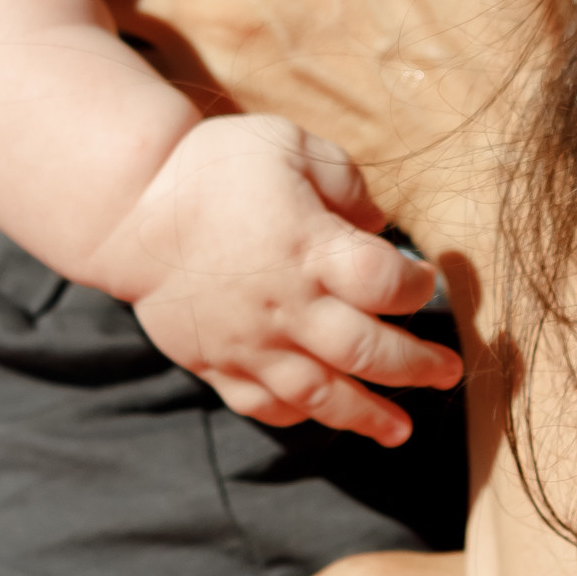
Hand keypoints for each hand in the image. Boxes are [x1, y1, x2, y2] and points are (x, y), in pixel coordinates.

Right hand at [94, 111, 460, 449]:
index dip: (417, 286)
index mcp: (309, 247)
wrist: (129, 208)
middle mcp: (286, 304)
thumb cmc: (216, 167)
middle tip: (447, 372)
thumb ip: (345, 184)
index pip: (385, 283)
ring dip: (368, 415)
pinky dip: (298, 415)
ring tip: (401, 430)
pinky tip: (323, 415)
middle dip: (416, 366)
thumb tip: (379, 227)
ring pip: (320, 394)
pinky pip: (263, 404)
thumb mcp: (288, 144)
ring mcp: (250, 342)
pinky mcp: (217, 362)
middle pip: (366, 351)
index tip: (426, 280)